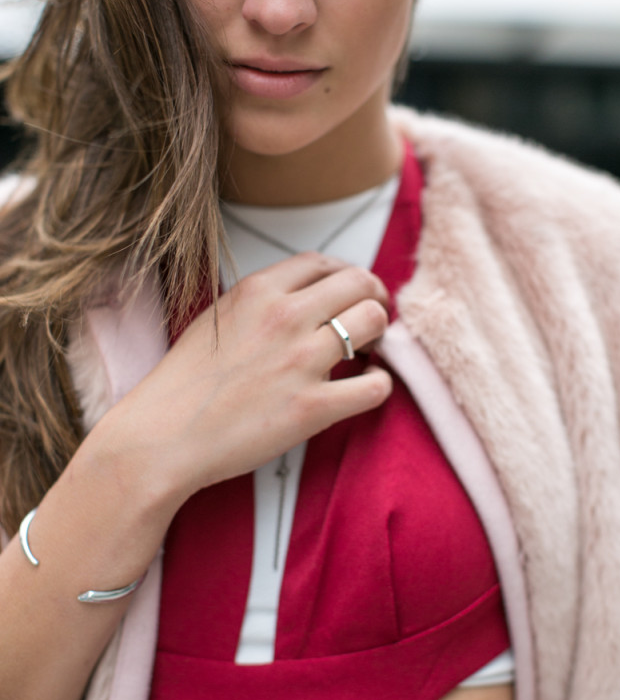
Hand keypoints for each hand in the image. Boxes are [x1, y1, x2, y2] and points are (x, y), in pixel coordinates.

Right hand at [98, 252, 391, 508]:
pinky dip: (379, 384)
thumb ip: (260, 302)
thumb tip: (302, 297)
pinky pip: (376, 386)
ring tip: (367, 354)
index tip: (349, 294)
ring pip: (375, 322)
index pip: (323, 262)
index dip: (345, 276)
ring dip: (379, 336)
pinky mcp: (312, 407)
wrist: (160, 438)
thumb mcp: (216, 319)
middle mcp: (284, 316)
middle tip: (370, 323)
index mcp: (257, 291)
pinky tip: (364, 387)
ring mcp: (300, 360)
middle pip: (360, 282)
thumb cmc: (184, 383)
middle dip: (373, 298)